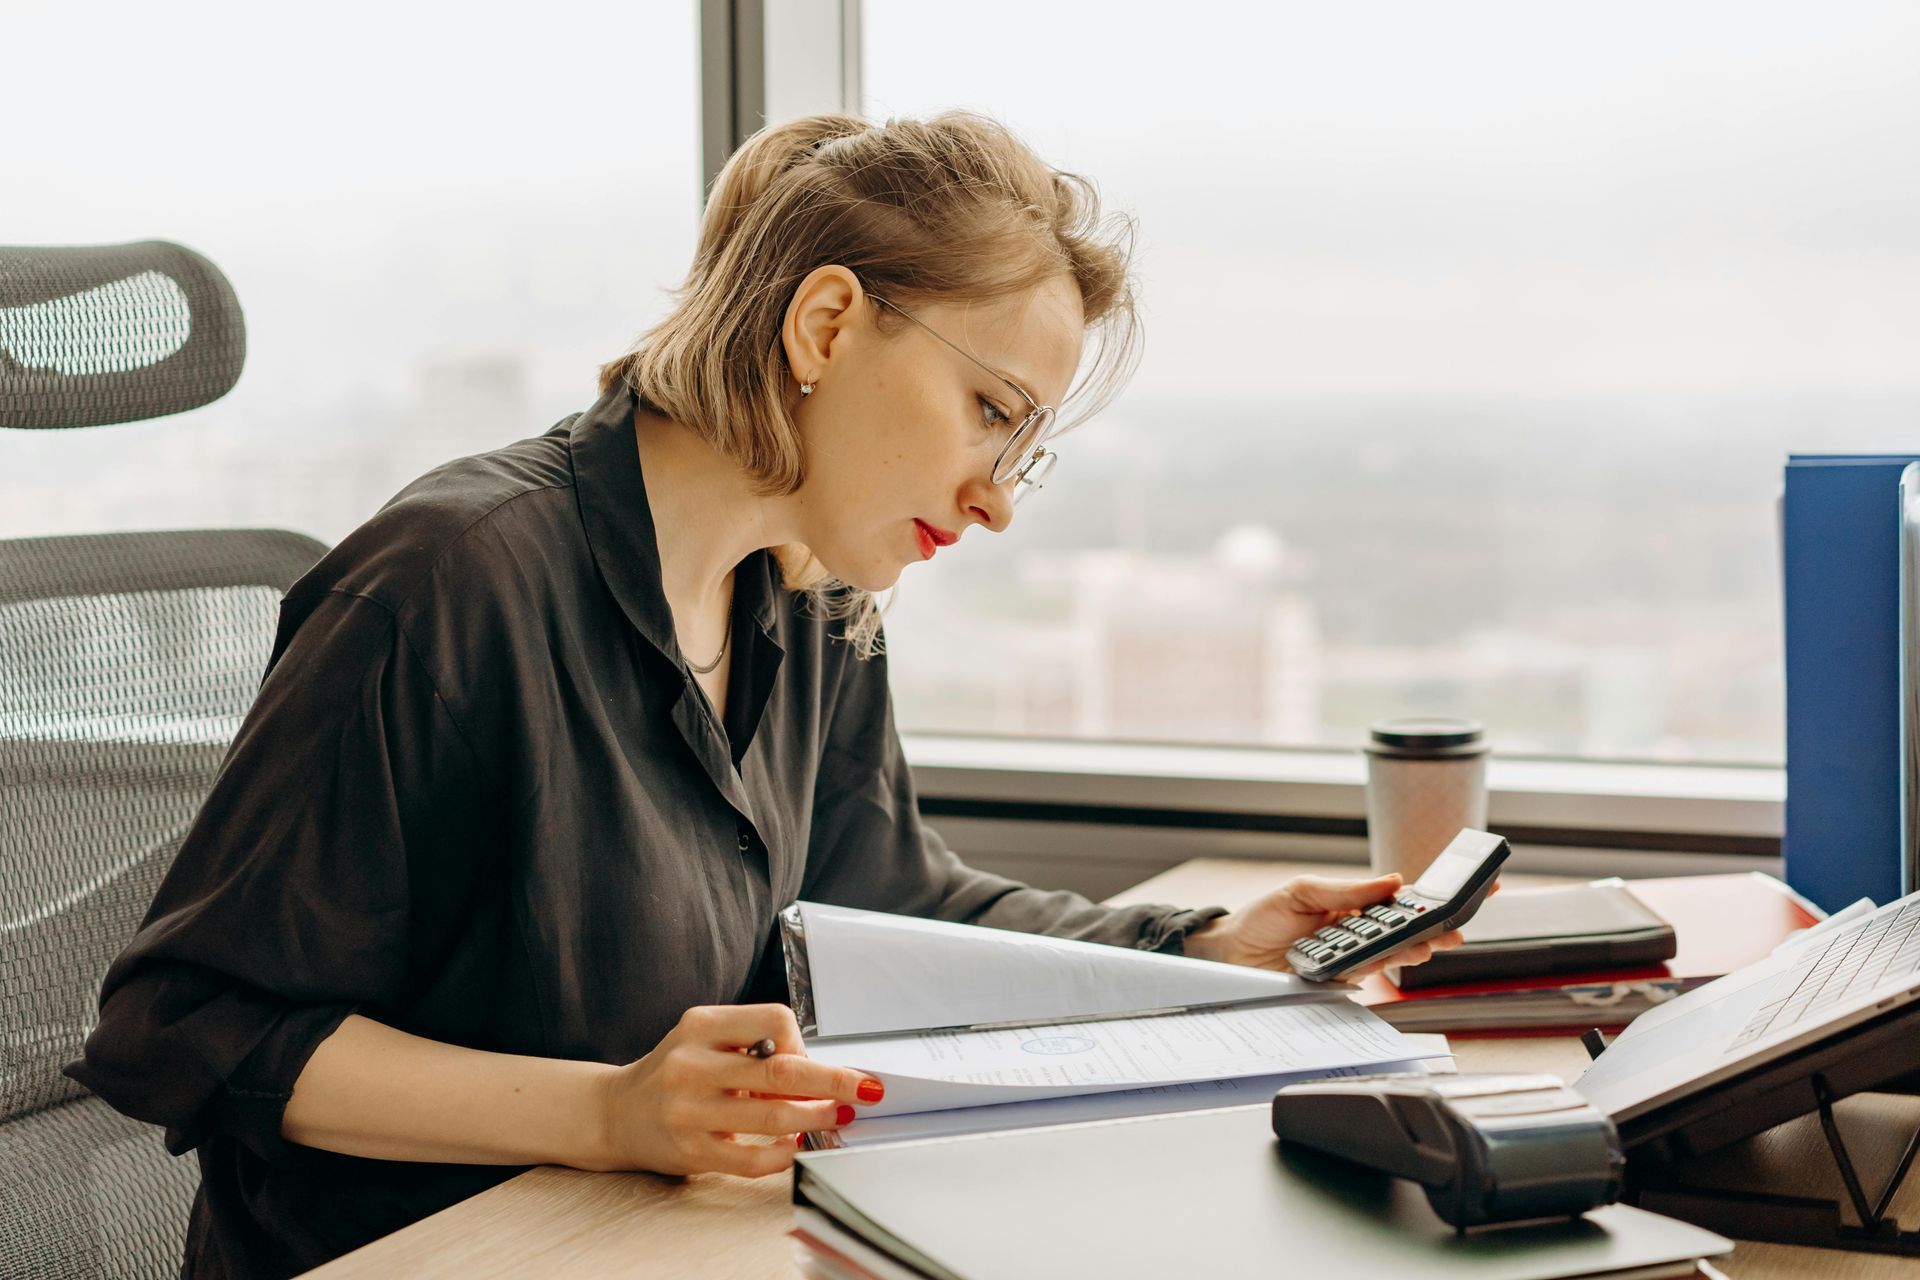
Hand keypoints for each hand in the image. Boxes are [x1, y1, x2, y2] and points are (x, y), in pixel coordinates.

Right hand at [591, 1003, 883, 1176]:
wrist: (615, 1112)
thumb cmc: (674, 1072)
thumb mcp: (703, 1039)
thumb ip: (752, 1046)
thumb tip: (818, 1071)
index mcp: (700, 1026)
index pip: (774, 1020)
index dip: (802, 1042)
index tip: (806, 1059)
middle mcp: (691, 1065)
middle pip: (781, 1071)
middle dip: (834, 1081)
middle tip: (866, 1089)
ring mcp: (689, 1111)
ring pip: (773, 1117)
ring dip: (816, 1117)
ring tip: (835, 1116)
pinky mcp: (691, 1151)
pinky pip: (753, 1158)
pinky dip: (785, 1153)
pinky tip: (795, 1145)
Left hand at [1180, 873, 1468, 979]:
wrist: (1231, 952)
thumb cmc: (1263, 918)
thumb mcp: (1302, 891)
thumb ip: (1346, 890)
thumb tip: (1391, 881)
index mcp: (1354, 906)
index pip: (1402, 901)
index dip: (1436, 895)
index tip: (1472, 886)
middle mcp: (1359, 934)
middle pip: (1408, 931)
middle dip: (1437, 927)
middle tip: (1458, 924)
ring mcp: (1353, 959)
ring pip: (1395, 955)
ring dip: (1417, 948)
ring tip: (1434, 941)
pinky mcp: (1340, 981)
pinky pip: (1368, 973)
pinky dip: (1385, 964)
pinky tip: (1398, 956)